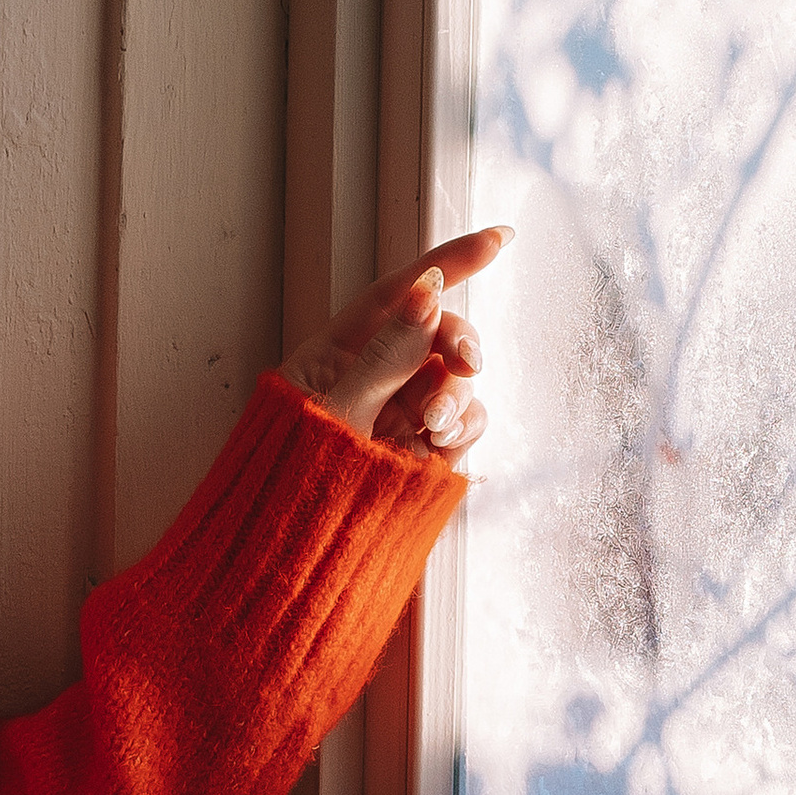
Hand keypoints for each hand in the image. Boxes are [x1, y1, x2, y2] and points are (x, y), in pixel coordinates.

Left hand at [279, 227, 508, 472]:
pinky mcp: (423, 448)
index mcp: (336, 352)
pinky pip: (462, 421)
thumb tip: (427, 292)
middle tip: (467, 365)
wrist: (294, 557)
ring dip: (456, 395)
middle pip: (437, 332)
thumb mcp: (338, 411)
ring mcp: (401, 411)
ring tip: (433, 427)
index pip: (398, 293)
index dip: (449, 262)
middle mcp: (374, 375)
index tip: (503, 237)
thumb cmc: (292, 480)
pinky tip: (443, 443)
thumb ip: (387, 355)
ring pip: (455, 380)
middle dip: (458, 343)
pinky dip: (463, 426)